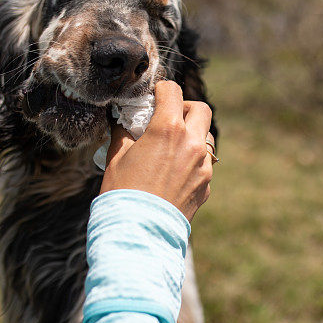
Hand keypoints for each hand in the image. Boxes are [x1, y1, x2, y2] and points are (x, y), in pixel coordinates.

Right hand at [100, 80, 214, 221]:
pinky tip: (172, 172)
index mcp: (169, 129)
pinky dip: (192, 161)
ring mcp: (203, 166)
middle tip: (168, 117)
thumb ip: (123, 131)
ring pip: (206, 138)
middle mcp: (192, 143)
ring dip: (193, 134)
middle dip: (185, 108)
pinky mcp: (206, 186)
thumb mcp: (116, 156)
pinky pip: (203, 164)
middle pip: (201, 109)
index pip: (172, 91)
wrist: (138, 233)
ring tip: (171, 146)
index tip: (154, 95)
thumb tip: (123, 119)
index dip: (161, 89)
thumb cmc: (122, 192)